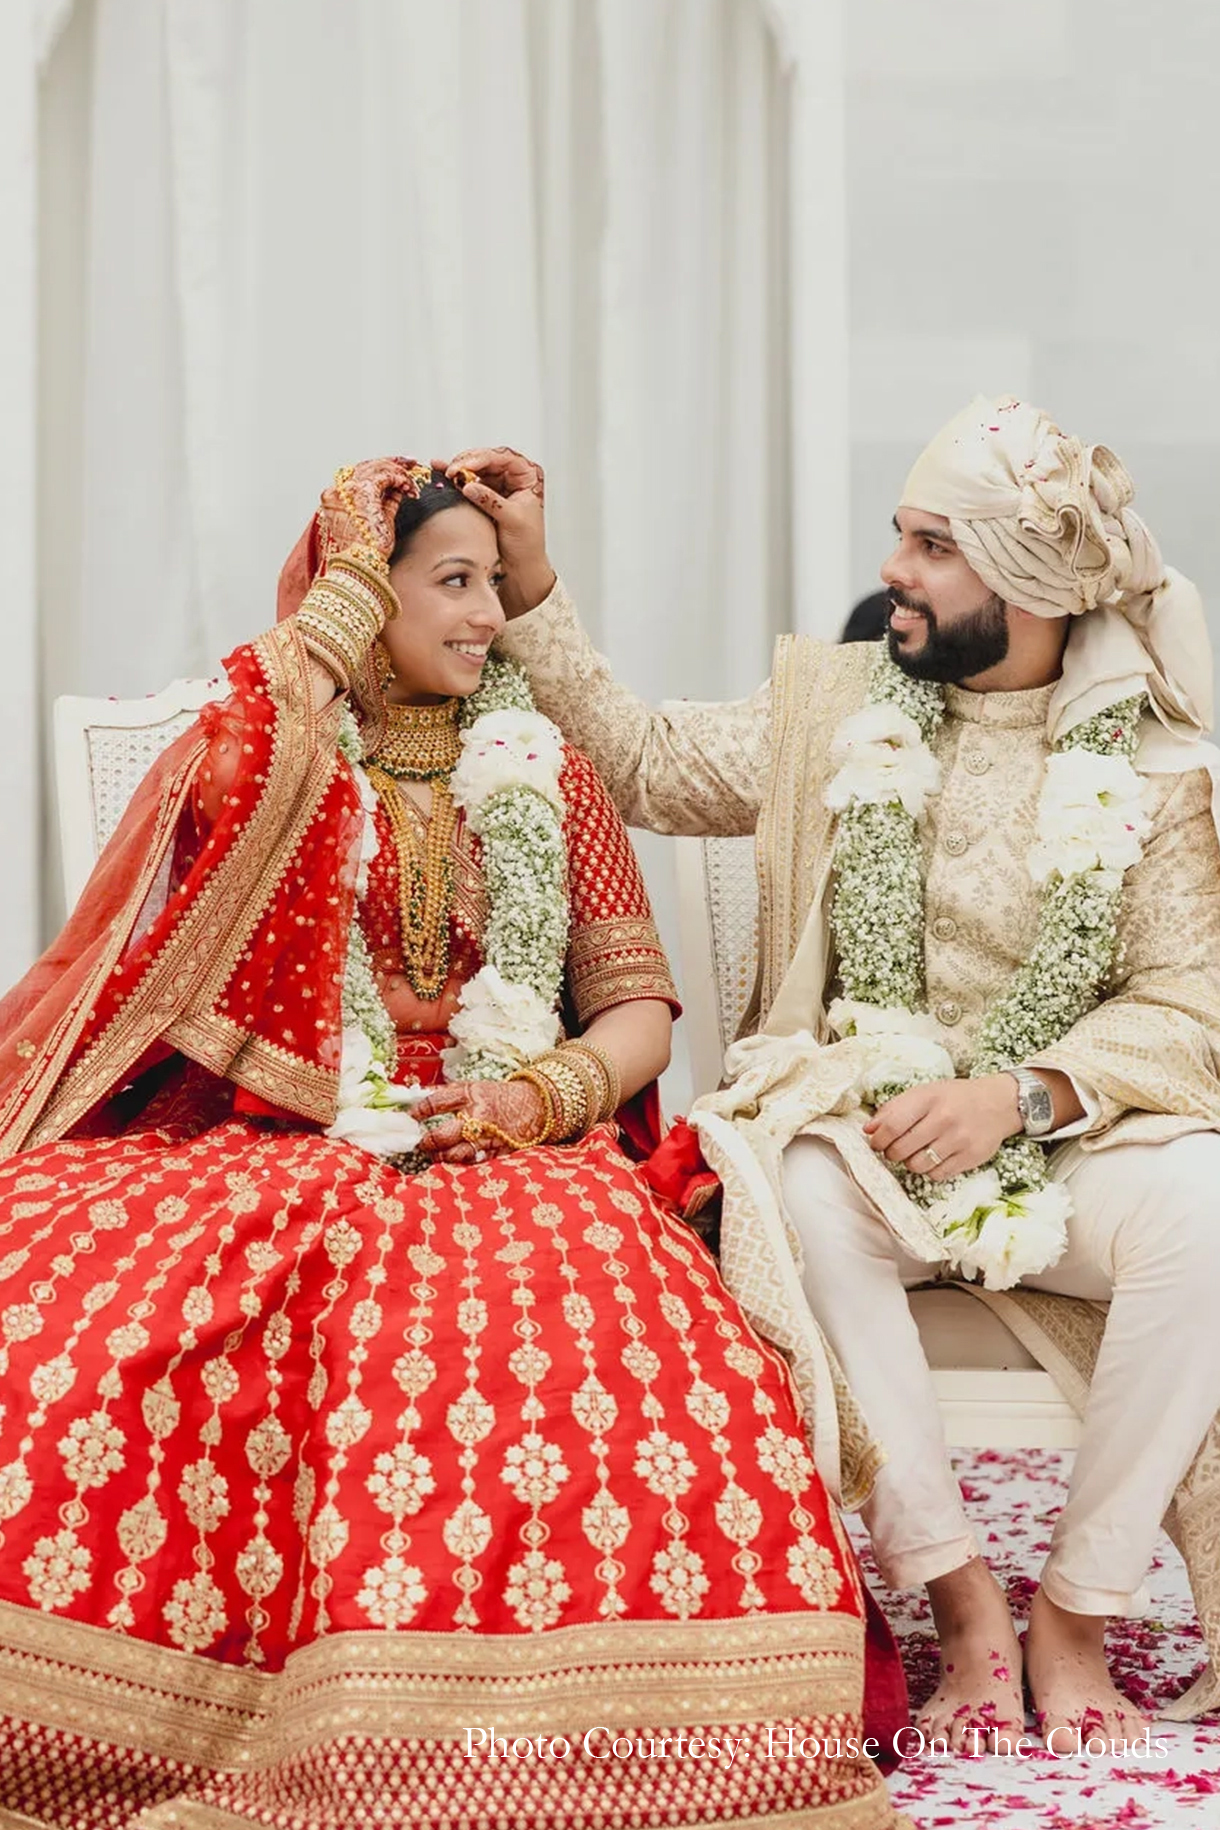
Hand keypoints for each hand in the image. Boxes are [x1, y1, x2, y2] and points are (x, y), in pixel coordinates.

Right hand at [318, 456, 427, 564]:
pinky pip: (385, 475)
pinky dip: (400, 479)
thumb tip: (398, 488)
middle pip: (367, 466)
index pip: (359, 474)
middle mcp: (338, 491)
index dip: (381, 468)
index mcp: (335, 499)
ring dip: (398, 473)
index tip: (399, 468)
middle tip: (411, 463)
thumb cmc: (369, 551)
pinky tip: (409, 489)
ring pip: (377, 468)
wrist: (363, 564)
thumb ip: (385, 502)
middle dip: (392, 463)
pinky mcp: (363, 492)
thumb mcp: (377, 520)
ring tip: (411, 484)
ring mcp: (349, 490)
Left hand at [412, 1079, 548, 1165]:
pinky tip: (453, 1161)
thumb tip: (418, 1105)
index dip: (418, 1112)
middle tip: (421, 1143)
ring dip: (441, 1157)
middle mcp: (479, 1116)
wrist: (534, 1106)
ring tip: (436, 1154)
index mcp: (472, 1095)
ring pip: (456, 1155)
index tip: (409, 1118)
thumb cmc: (499, 1097)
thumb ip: (448, 1095)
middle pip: (442, 1135)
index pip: (436, 1103)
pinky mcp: (498, 1153)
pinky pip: (473, 1164)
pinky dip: (460, 1164)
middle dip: (427, 1142)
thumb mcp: (474, 1087)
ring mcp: (489, 1138)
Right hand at [435, 446, 554, 616]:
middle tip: (451, 471)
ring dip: (457, 469)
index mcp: (527, 476)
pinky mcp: (483, 496)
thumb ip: (491, 501)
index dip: (483, 459)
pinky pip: (466, 482)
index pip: (504, 458)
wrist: (521, 566)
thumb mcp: (512, 520)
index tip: (465, 467)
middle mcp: (511, 477)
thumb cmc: (527, 544)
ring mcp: (496, 485)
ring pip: (473, 469)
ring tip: (443, 472)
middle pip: (486, 460)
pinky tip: (439, 471)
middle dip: (466, 463)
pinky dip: (453, 479)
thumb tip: (468, 486)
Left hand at [864, 1074, 1022, 1181]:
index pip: (892, 1126)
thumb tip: (868, 1130)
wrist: (999, 1103)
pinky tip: (934, 1158)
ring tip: (914, 1153)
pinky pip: (937, 1175)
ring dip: (909, 1163)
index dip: (878, 1140)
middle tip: (894, 1150)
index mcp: (928, 1098)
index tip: (876, 1143)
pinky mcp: (970, 1158)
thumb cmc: (955, 1097)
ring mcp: (959, 1140)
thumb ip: (894, 1109)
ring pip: (917, 1166)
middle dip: (891, 1153)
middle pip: (901, 1149)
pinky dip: (930, 1171)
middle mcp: (944, 1119)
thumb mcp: (924, 1093)